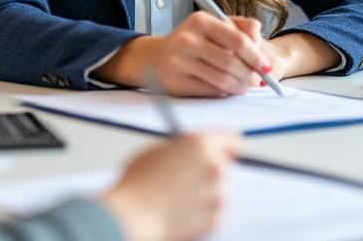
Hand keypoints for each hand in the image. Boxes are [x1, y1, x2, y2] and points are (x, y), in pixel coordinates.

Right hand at [100, 133, 239, 240]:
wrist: (131, 219)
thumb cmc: (136, 185)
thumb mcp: (156, 152)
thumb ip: (181, 150)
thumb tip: (189, 154)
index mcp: (201, 144)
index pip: (231, 140)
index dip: (227, 146)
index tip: (227, 151)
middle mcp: (214, 167)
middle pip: (222, 166)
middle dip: (208, 172)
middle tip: (188, 179)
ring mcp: (217, 195)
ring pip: (217, 192)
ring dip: (204, 194)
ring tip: (177, 199)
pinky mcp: (214, 220)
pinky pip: (211, 214)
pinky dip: (200, 215)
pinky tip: (179, 213)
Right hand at [151, 11, 270, 96]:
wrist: (158, 56)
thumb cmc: (196, 40)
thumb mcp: (217, 25)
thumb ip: (243, 27)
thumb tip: (258, 42)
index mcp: (201, 20)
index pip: (237, 39)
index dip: (256, 55)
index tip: (266, 67)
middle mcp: (187, 39)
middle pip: (230, 62)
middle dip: (250, 75)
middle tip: (258, 81)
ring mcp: (179, 62)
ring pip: (221, 79)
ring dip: (240, 86)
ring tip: (246, 86)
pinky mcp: (175, 83)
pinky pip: (209, 91)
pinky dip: (223, 92)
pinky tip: (227, 89)